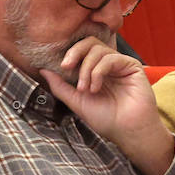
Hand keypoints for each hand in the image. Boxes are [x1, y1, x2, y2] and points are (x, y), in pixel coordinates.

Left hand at [41, 38, 174, 174]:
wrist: (127, 131)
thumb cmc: (106, 119)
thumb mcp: (77, 102)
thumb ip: (60, 86)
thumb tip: (42, 70)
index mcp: (95, 70)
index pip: (81, 51)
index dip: (69, 54)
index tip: (60, 67)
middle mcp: (108, 64)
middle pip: (89, 43)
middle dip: (75, 53)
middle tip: (66, 67)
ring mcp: (120, 64)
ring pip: (97, 50)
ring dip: (86, 69)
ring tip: (85, 89)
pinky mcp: (131, 65)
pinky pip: (110, 58)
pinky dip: (98, 71)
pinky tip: (96, 88)